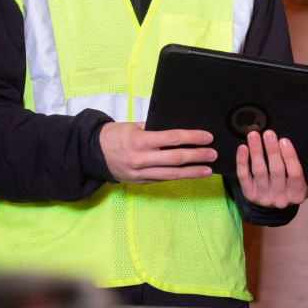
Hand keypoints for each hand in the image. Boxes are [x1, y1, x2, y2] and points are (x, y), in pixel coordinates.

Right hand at [99, 121, 215, 183]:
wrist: (94, 154)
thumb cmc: (116, 135)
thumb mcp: (134, 126)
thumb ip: (154, 128)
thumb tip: (178, 130)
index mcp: (140, 140)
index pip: (172, 138)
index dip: (192, 138)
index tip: (207, 137)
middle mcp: (142, 159)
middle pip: (176, 158)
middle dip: (197, 156)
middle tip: (212, 154)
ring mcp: (142, 173)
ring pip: (172, 174)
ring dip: (192, 172)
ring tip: (208, 170)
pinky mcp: (142, 182)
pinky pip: (164, 179)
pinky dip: (179, 176)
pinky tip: (191, 174)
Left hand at [235, 130, 307, 207]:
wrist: (274, 208)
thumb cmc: (294, 186)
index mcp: (298, 193)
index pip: (295, 174)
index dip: (289, 157)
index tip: (285, 140)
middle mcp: (281, 197)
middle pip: (276, 171)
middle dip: (272, 151)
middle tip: (268, 132)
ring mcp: (264, 197)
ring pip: (259, 172)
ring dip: (256, 152)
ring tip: (254, 135)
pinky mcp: (249, 194)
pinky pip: (244, 177)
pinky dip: (242, 161)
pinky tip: (243, 148)